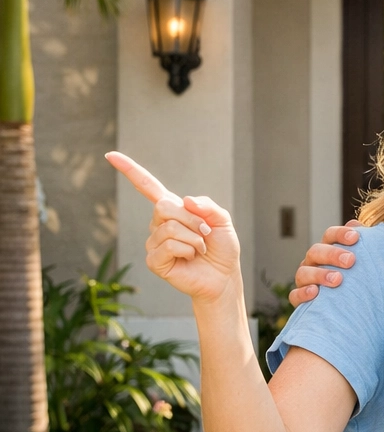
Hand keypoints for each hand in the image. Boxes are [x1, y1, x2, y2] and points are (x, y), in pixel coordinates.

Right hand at [106, 152, 239, 302]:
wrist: (224, 276)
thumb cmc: (221, 248)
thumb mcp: (222, 220)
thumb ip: (207, 206)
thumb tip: (185, 201)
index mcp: (173, 209)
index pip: (147, 186)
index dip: (130, 170)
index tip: (111, 155)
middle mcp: (159, 223)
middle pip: (163, 206)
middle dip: (192, 219)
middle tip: (206, 233)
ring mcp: (154, 242)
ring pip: (169, 228)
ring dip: (194, 237)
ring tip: (200, 248)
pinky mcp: (154, 261)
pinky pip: (170, 246)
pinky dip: (188, 250)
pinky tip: (190, 258)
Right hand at [289, 222, 360, 306]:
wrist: (353, 306)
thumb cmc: (359, 279)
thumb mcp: (365, 262)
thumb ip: (363, 244)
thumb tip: (358, 226)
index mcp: (328, 249)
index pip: (330, 235)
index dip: (340, 234)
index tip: (355, 238)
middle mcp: (314, 262)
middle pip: (316, 251)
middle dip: (332, 254)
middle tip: (350, 261)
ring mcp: (305, 280)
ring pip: (304, 272)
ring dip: (320, 275)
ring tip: (337, 280)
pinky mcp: (300, 299)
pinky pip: (295, 295)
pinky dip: (303, 293)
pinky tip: (315, 292)